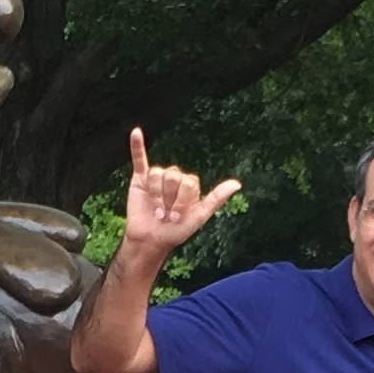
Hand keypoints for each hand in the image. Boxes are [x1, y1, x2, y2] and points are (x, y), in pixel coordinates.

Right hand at [123, 127, 240, 256]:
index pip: (189, 182)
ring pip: (158, 174)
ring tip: (156, 210)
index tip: (177, 218)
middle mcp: (174, 179)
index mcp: (190, 185)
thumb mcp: (200, 216)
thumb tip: (237, 183)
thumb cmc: (176, 231)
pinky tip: (136, 132)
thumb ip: (216, 199)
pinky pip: (139, 158)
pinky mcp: (140, 178)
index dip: (183, 200)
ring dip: (156, 195)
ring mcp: (157, 177)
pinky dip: (137, 145)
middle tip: (165, 215)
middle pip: (174, 176)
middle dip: (169, 199)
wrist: (151, 240)